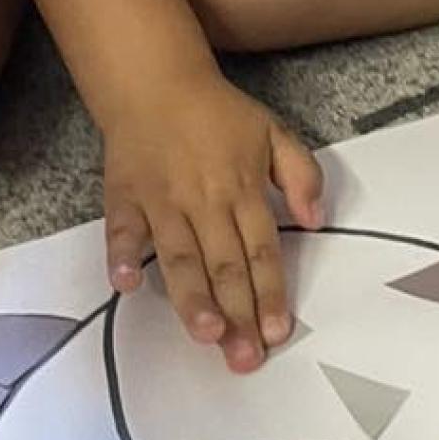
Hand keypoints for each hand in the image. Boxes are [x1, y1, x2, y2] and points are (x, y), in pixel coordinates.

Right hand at [103, 77, 323, 371]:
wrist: (155, 81)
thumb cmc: (217, 114)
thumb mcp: (274, 132)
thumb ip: (302, 175)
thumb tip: (317, 221)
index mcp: (242, 189)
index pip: (262, 251)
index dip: (270, 293)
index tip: (277, 331)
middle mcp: (204, 201)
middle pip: (224, 265)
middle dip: (237, 314)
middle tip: (244, 357)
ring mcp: (162, 202)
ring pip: (180, 257)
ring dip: (192, 297)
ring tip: (204, 333)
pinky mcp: (125, 199)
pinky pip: (122, 231)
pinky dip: (122, 256)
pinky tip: (127, 285)